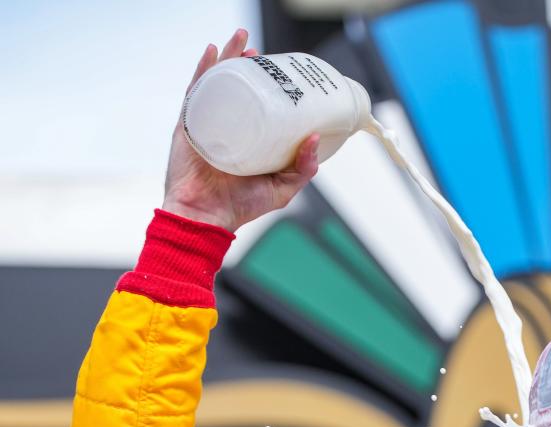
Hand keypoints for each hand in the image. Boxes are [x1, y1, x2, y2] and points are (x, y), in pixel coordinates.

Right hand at [163, 29, 320, 231]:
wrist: (206, 216)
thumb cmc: (241, 206)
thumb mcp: (281, 189)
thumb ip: (301, 168)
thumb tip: (313, 137)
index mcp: (248, 141)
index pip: (259, 107)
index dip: (267, 88)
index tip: (279, 72)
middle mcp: (228, 129)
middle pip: (237, 89)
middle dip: (247, 66)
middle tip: (259, 51)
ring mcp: (208, 124)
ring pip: (217, 84)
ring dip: (228, 59)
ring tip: (241, 40)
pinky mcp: (190, 125)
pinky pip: (195, 91)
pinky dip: (203, 69)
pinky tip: (212, 51)